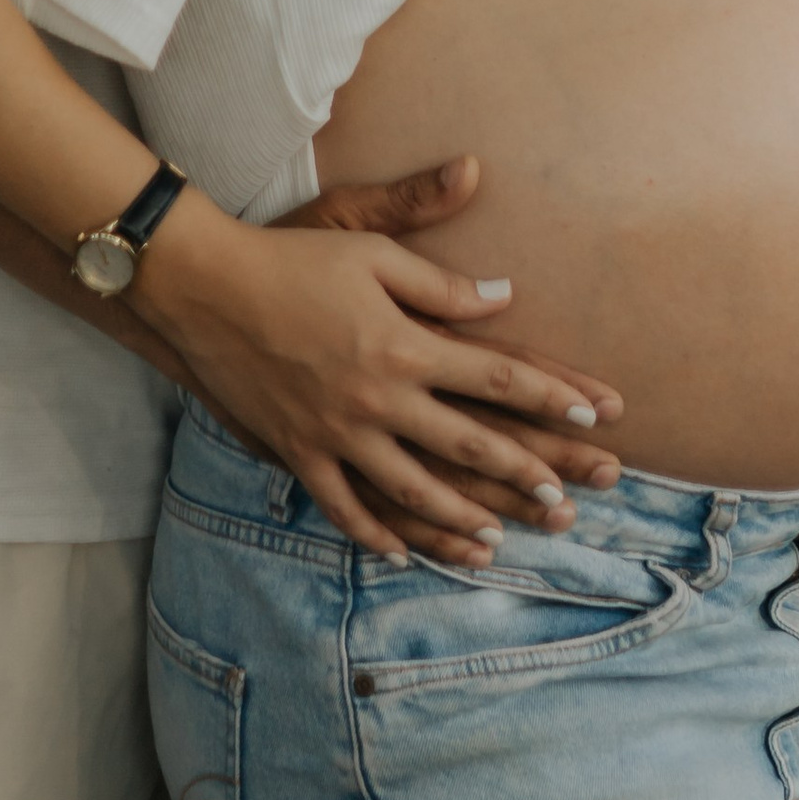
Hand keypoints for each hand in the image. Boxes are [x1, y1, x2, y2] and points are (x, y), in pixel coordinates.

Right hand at [139, 190, 617, 561]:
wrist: (205, 289)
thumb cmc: (292, 257)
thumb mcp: (370, 248)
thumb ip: (440, 281)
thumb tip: (503, 296)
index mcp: (404, 344)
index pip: (494, 376)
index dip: (549, 395)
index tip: (593, 413)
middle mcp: (378, 398)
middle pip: (467, 444)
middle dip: (524, 474)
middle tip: (567, 499)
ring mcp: (337, 433)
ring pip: (412, 490)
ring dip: (461, 517)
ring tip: (499, 538)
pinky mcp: (298, 452)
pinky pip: (342, 506)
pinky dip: (374, 533)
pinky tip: (402, 551)